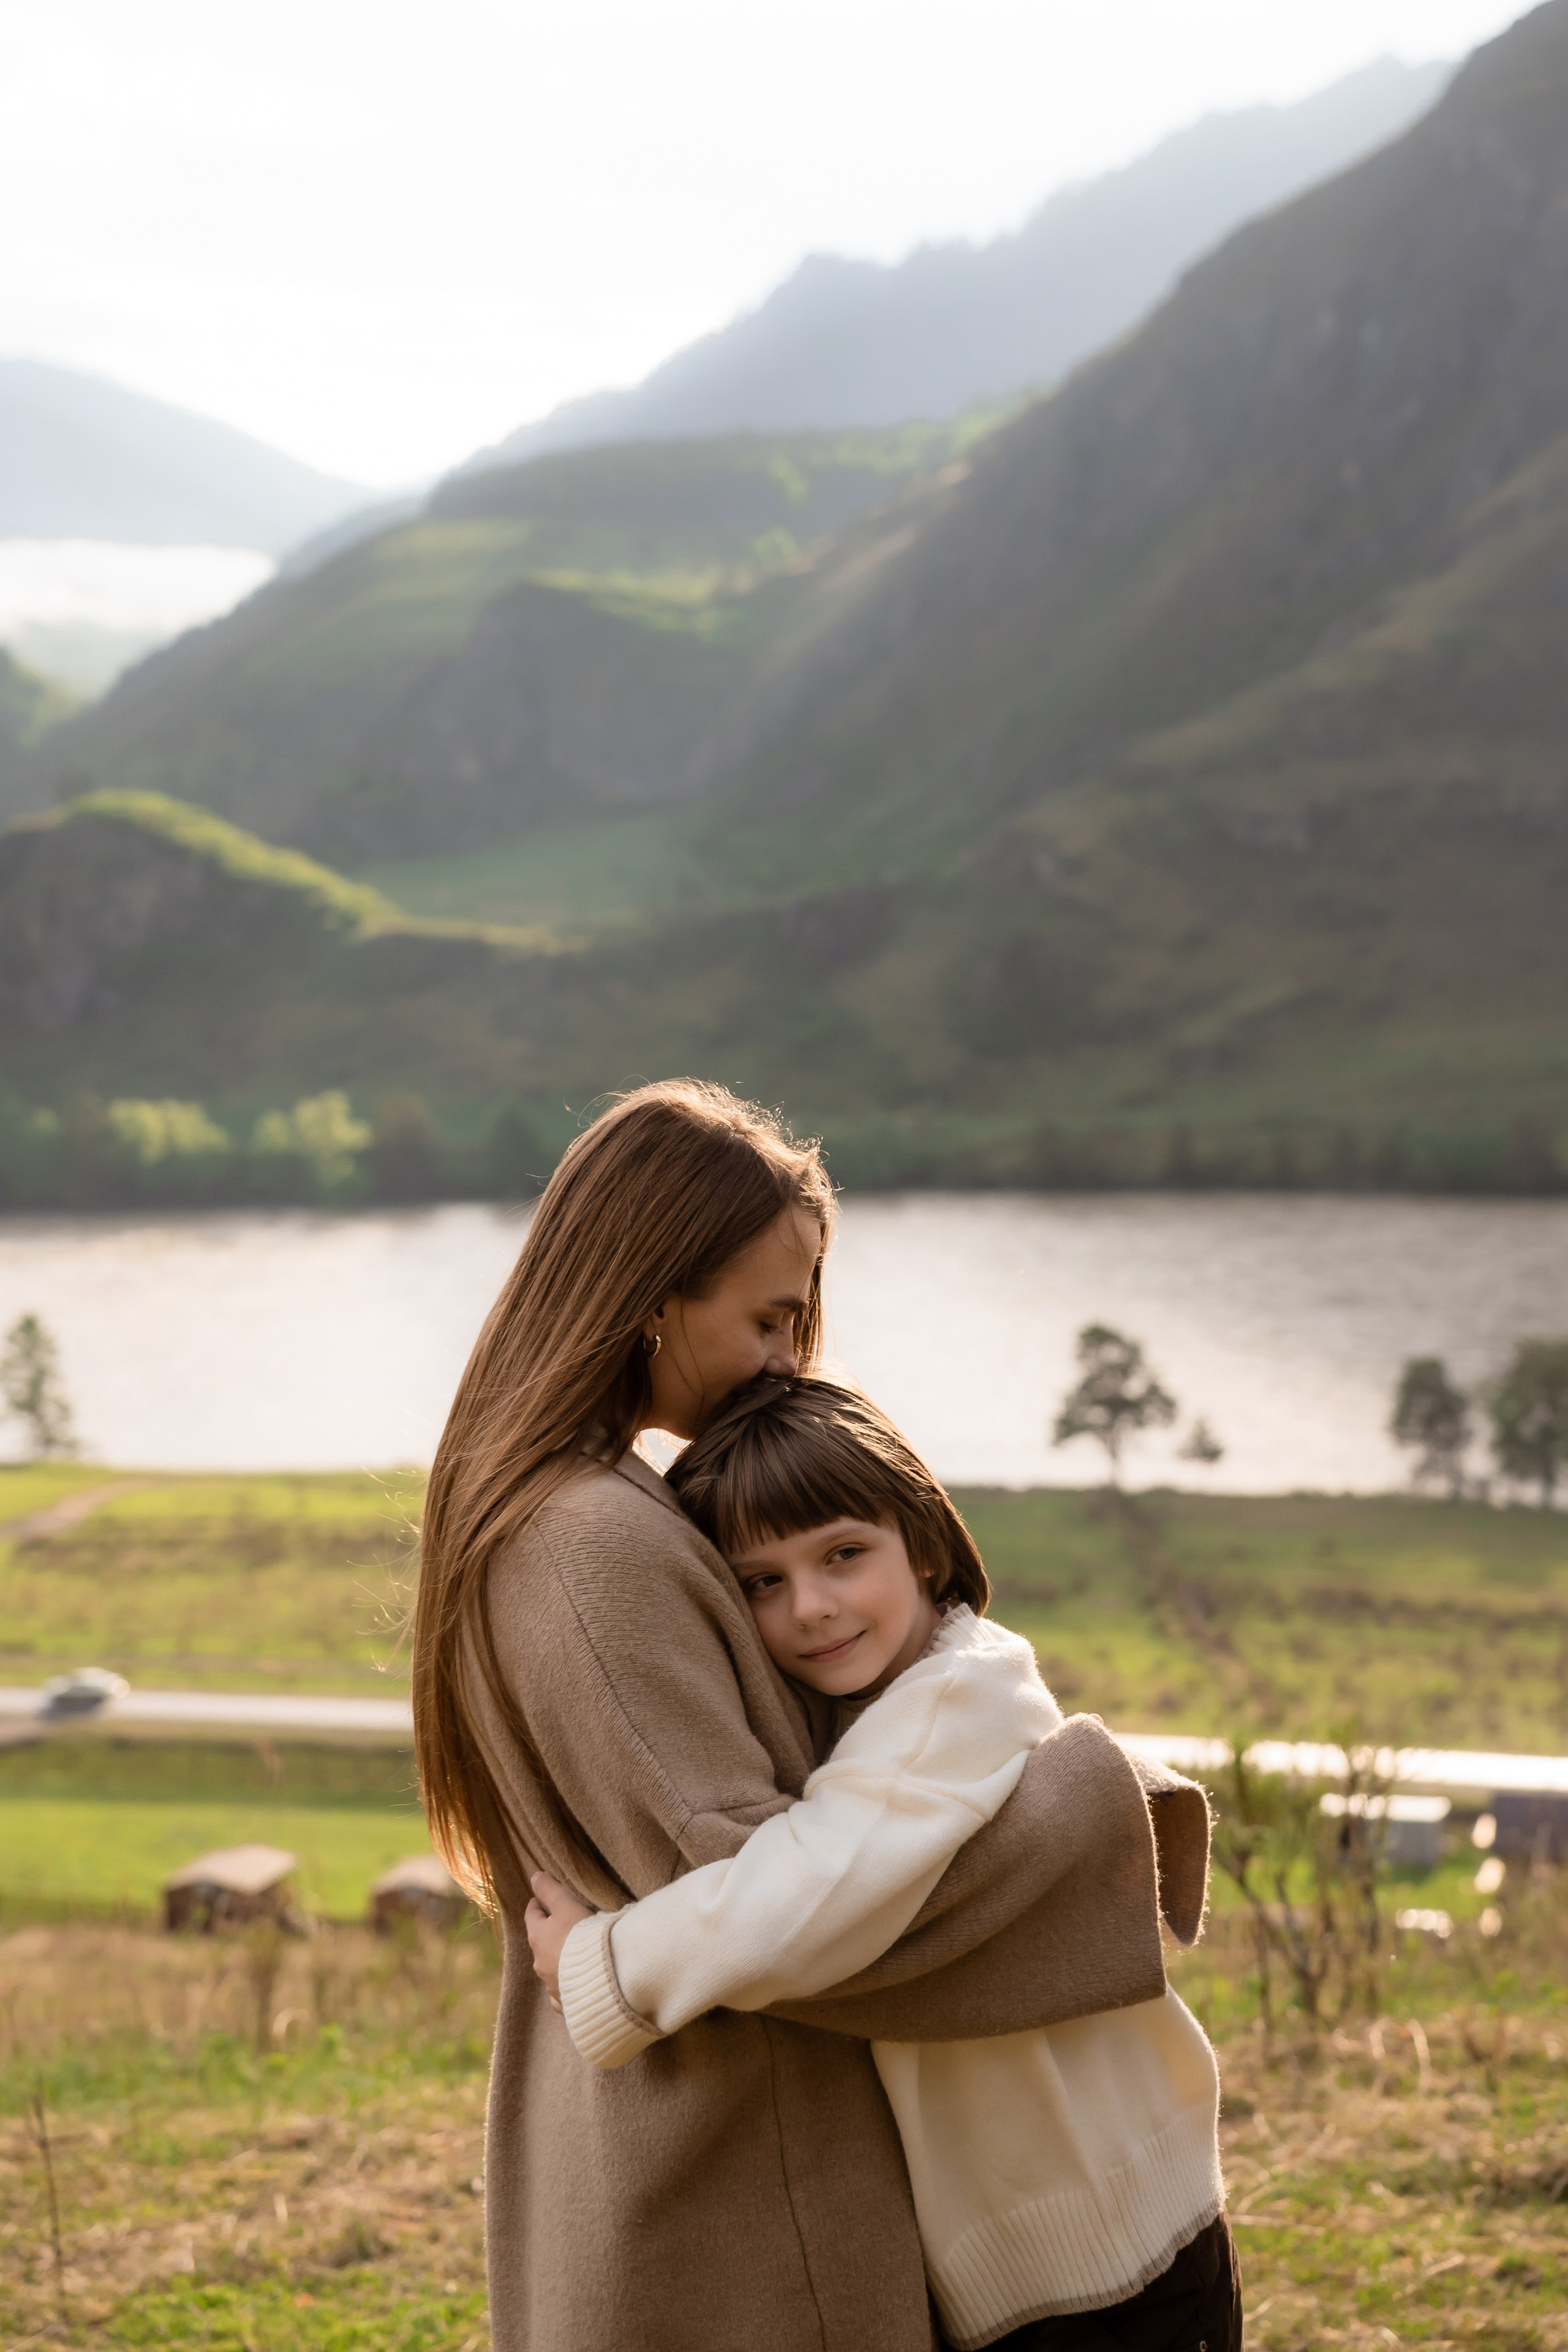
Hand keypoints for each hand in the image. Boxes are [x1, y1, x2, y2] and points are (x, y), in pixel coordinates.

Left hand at [525, 1870, 593, 2011]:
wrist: (601, 1976)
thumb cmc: (582, 1936)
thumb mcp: (566, 1905)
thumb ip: (549, 1890)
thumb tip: (534, 1876)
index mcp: (538, 1938)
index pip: (531, 1916)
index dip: (536, 1905)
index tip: (540, 1900)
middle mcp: (540, 1963)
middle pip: (540, 1942)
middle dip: (548, 1932)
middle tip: (561, 1924)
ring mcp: (552, 1984)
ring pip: (550, 1968)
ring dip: (557, 1959)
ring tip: (572, 1953)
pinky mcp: (566, 2000)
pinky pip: (562, 1992)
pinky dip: (565, 1985)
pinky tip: (573, 1984)